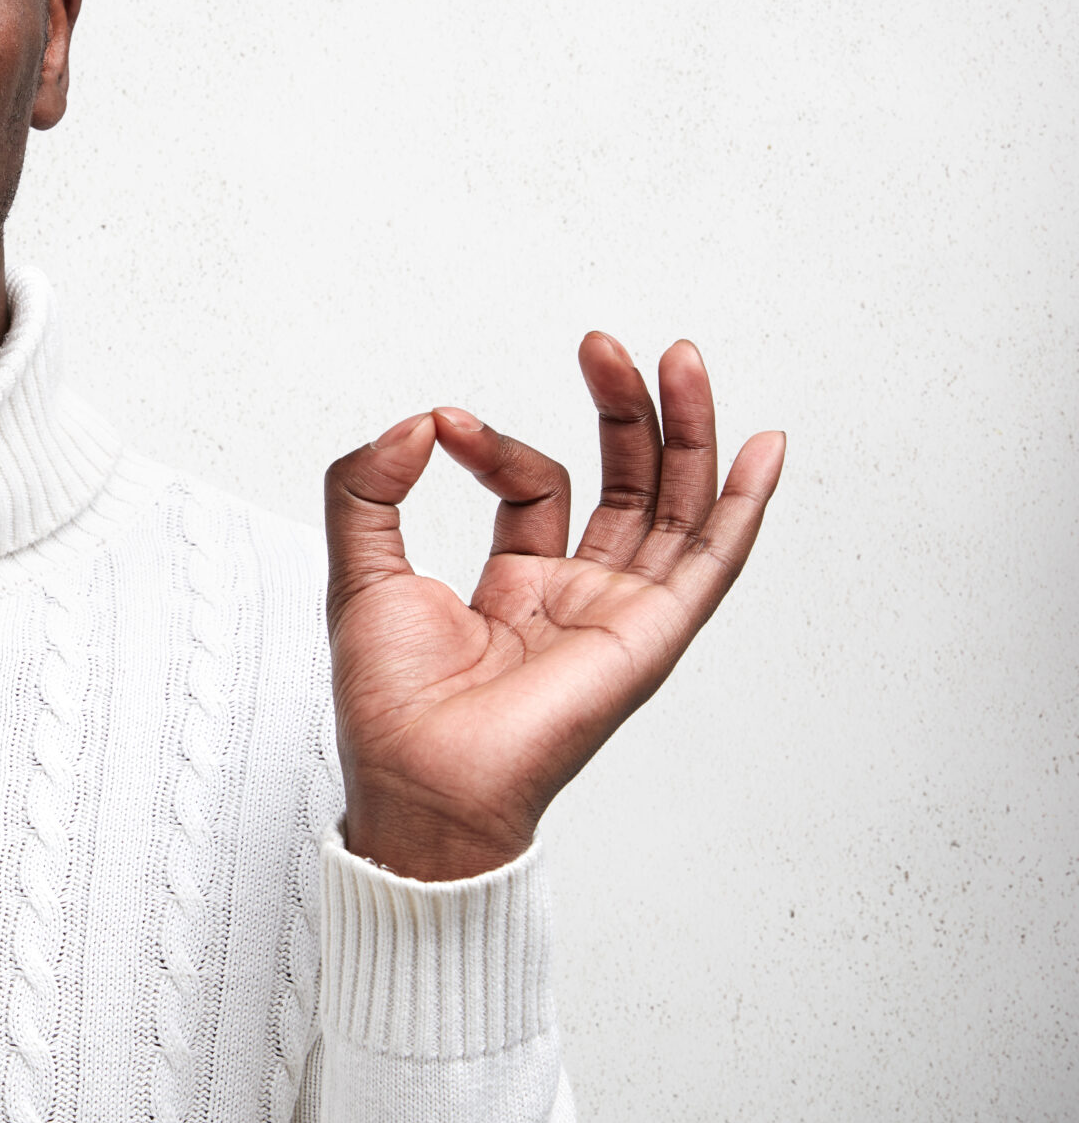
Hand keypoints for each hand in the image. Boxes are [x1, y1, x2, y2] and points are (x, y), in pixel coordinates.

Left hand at [322, 336, 785, 880]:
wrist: (418, 778)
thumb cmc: (388, 703)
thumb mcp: (360, 569)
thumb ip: (369, 487)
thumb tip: (416, 421)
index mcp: (514, 585)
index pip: (530, 484)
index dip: (492, 441)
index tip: (441, 425)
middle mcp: (575, 597)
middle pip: (625, 483)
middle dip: (621, 408)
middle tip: (602, 345)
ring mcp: (618, 616)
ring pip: (674, 507)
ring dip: (683, 430)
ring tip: (676, 357)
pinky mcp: (649, 636)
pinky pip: (712, 562)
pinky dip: (742, 504)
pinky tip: (763, 446)